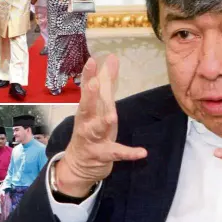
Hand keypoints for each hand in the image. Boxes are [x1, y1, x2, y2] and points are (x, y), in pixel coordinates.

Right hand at [56, 55, 147, 196]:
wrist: (79, 164)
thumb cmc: (90, 128)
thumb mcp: (99, 105)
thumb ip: (106, 81)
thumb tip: (112, 57)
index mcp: (87, 108)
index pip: (86, 89)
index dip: (88, 75)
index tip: (91, 61)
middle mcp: (87, 122)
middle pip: (87, 108)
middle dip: (90, 96)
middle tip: (94, 83)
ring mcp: (93, 139)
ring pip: (97, 130)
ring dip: (103, 123)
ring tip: (111, 116)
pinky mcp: (103, 154)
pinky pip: (116, 152)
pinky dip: (128, 153)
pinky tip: (142, 152)